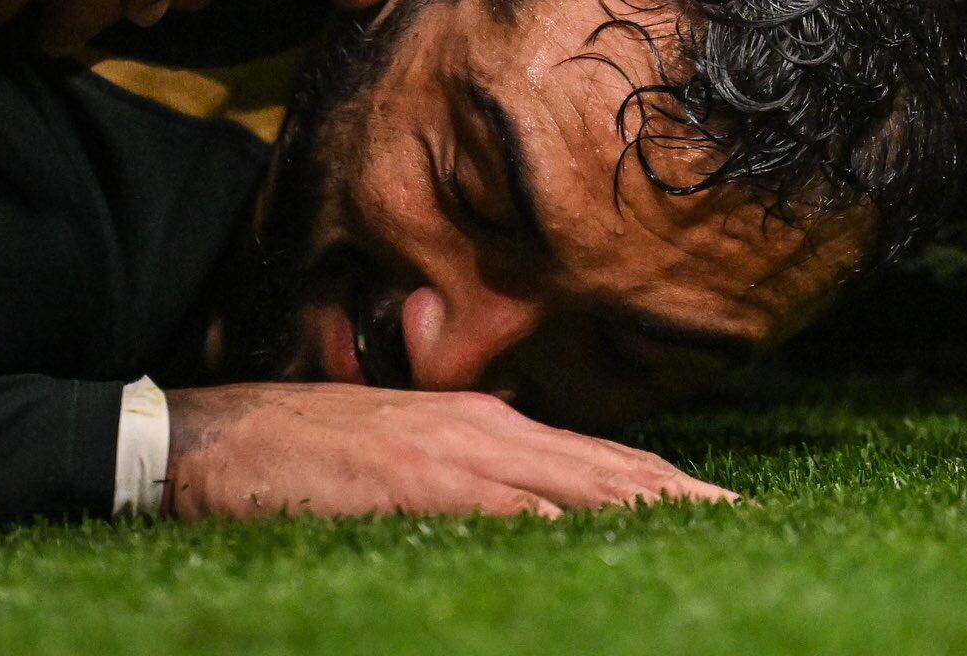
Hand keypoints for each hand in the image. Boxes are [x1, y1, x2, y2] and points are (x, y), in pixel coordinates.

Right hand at [163, 384, 736, 520]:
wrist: (220, 436)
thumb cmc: (306, 450)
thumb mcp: (401, 448)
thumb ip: (462, 468)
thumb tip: (516, 492)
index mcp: (487, 424)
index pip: (597, 459)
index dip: (662, 481)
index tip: (719, 506)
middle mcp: (487, 432)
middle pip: (606, 469)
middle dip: (679, 496)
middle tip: (746, 520)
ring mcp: (456, 457)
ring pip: (574, 486)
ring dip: (643, 509)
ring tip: (707, 528)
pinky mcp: (418, 485)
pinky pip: (507, 510)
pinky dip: (561, 526)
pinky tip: (604, 541)